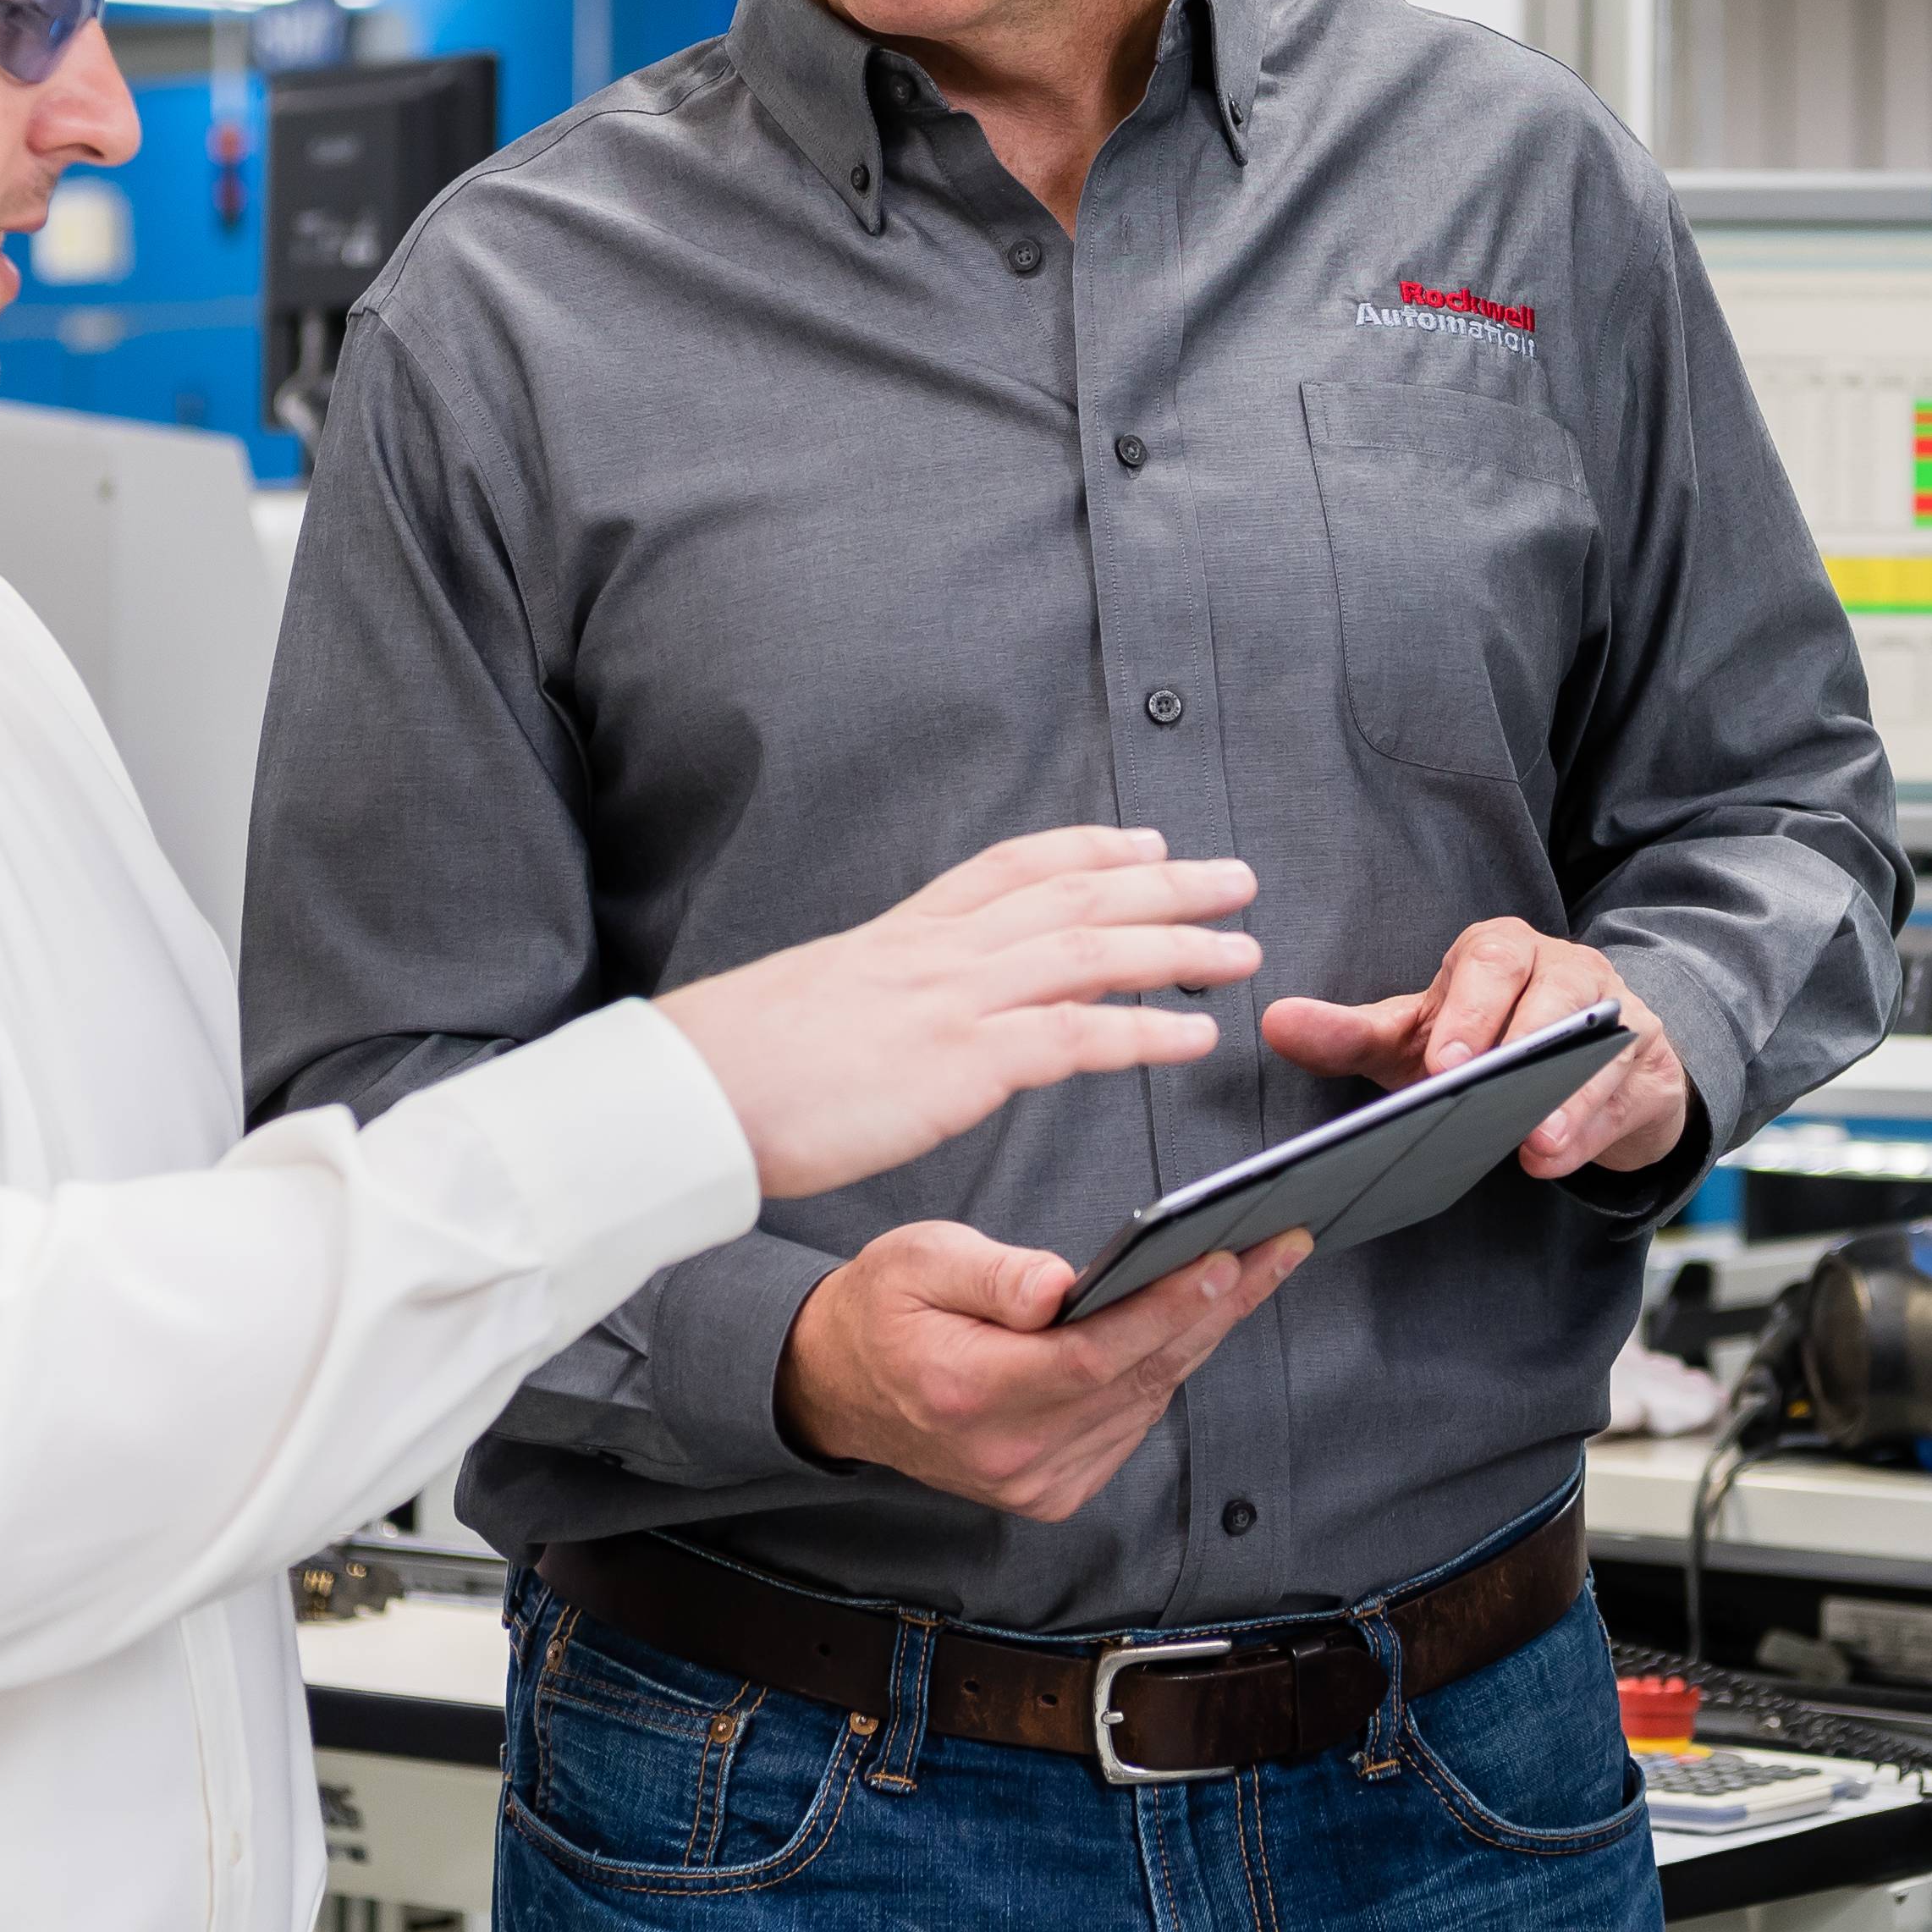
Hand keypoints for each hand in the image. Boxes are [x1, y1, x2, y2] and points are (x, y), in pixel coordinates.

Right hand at [656, 827, 1259, 1198]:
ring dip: (1178, 945)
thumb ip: (870, 995)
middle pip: (1075, 893)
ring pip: (1092, 950)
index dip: (1088, 848)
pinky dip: (1144, 1030)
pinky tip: (1193, 1035)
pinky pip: (1076, 1036)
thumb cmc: (734, 1065)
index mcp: (902, 934)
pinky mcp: (959, 1063)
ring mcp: (952, 1001)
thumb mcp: (814, 1002)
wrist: (689, 1091)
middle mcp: (938, 951)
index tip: (1146, 839)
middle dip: (1164, 882)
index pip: (1012, 868)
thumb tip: (886, 1012)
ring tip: (1243, 949)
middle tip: (1234, 879)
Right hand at [778, 1221, 1312, 1519]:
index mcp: (969, 1392)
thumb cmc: (879, 1309)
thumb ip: (991, 1276)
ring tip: (1262, 1266)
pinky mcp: (1052, 1491)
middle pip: (1138, 1377)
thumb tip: (1060, 1285)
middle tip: (1281, 1246)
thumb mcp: (915, 1262)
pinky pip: (1132, 1423)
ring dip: (1206, 1333)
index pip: (1092, 1355)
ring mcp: (1033, 1482)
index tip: (1227, 1261)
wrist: (838, 1388)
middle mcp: (1008, 1453)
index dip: (1166, 1309)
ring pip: (1147, 1400)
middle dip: (1219, 1307)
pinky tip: (1202, 1316)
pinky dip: (1169, 1369)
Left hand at [1262, 920, 1693, 1181]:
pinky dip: (1592, 1127)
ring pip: (1594, 1042)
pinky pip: (1624, 1091)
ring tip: (1532, 1138)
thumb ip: (1351, 1034)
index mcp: (1498, 952)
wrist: (1584, 1068)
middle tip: (1472, 1083)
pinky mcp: (1645, 1066)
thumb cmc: (1486, 1044)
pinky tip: (1556, 1156)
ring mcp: (1612, 1014)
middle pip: (1548, 986)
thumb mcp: (1417, 1040)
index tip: (1438, 1061)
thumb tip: (1276, 1022)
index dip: (1466, 1007)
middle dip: (1513, 1034)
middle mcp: (1560, 969)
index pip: (1488, 958)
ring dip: (1562, 1094)